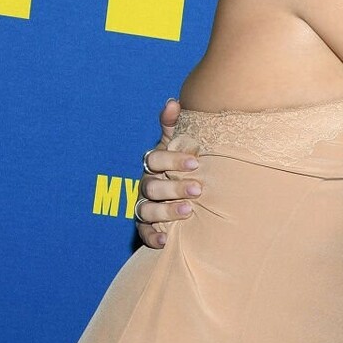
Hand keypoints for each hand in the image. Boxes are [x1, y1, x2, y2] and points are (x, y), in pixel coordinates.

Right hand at [134, 98, 202, 248]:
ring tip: (188, 211)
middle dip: (174, 187)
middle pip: (152, 186)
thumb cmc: (182, 164)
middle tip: (198, 189)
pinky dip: (153, 237)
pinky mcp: (146, 226)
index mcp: (154, 163)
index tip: (196, 162)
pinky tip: (167, 240)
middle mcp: (146, 184)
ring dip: (165, 211)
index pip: (155, 159)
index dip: (173, 160)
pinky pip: (144, 233)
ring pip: (146, 209)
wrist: (187, 192)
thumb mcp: (179, 143)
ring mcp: (145, 205)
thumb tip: (173, 102)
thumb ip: (174, 125)